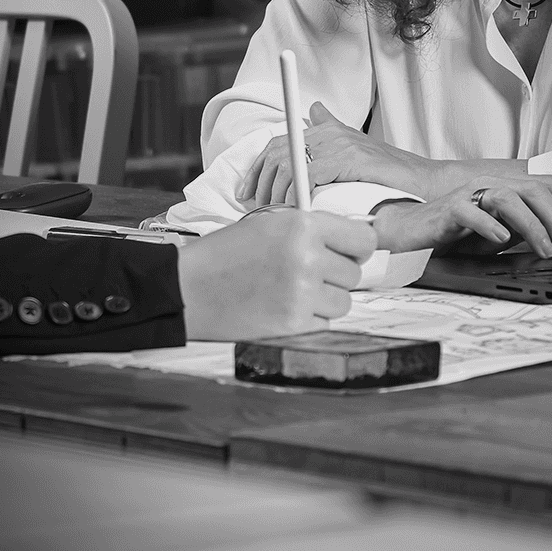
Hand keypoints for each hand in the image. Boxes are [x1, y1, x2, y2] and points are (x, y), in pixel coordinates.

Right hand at [177, 210, 376, 340]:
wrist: (188, 288)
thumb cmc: (225, 255)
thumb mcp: (269, 224)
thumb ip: (312, 231)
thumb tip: (354, 243)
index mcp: (303, 225)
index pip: (364, 239)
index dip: (357, 248)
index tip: (349, 254)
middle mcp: (307, 258)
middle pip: (354, 274)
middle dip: (334, 277)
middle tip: (303, 276)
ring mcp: (302, 294)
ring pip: (342, 303)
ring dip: (323, 302)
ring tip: (289, 293)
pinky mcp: (294, 325)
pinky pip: (324, 325)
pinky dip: (308, 322)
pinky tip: (280, 309)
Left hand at [236, 102, 429, 205]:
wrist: (424, 182)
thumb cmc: (390, 175)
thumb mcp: (356, 149)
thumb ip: (333, 130)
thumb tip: (313, 108)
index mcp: (327, 130)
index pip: (278, 143)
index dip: (258, 167)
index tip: (247, 191)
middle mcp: (330, 132)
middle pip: (277, 152)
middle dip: (261, 182)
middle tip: (256, 206)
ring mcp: (340, 144)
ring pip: (289, 163)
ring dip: (276, 192)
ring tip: (275, 211)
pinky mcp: (349, 160)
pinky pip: (308, 175)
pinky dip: (296, 193)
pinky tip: (296, 208)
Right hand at [372, 177, 551, 257]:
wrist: (411, 233)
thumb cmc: (456, 235)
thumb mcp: (502, 235)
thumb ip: (529, 233)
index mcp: (509, 189)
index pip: (550, 187)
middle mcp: (493, 185)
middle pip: (535, 190)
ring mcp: (470, 194)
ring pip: (508, 198)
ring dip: (532, 225)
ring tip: (545, 250)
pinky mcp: (448, 209)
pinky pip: (471, 211)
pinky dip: (490, 225)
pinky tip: (502, 241)